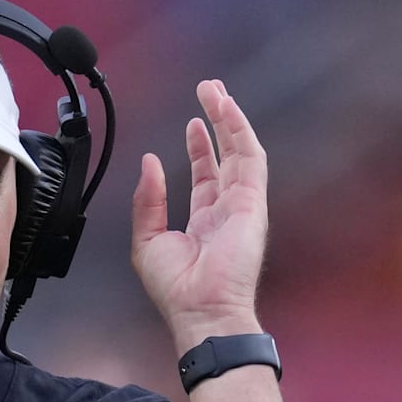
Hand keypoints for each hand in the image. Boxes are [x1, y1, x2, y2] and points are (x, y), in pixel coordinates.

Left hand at [131, 80, 268, 353]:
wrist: (199, 309)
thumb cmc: (176, 287)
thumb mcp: (148, 239)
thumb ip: (148, 200)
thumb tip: (149, 162)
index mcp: (204, 219)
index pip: (205, 175)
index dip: (199, 148)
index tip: (192, 123)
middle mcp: (226, 208)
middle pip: (226, 155)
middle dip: (218, 123)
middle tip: (209, 93)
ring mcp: (243, 203)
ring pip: (240, 150)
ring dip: (229, 119)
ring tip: (215, 92)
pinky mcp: (253, 202)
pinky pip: (250, 158)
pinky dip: (240, 131)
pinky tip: (227, 110)